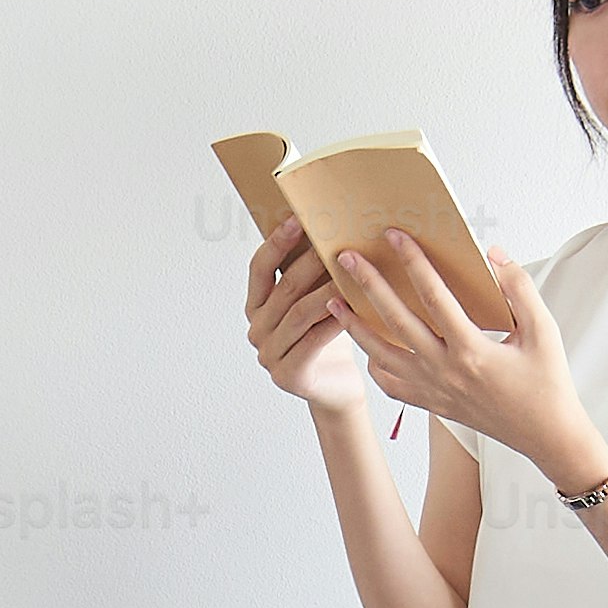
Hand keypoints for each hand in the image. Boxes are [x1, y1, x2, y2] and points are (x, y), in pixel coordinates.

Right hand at [243, 215, 372, 411]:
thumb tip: (328, 229)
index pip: (259, 268)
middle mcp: (257, 331)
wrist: (336, 389)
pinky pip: (314, 340)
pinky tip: (352, 305)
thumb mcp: (313, 304)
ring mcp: (269, 355)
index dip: (277, 242)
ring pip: (301, 313)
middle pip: (285, 289)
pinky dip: (334, 320)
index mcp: (255, 309)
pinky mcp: (288, 374)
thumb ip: (309, 277)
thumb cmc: (327, 339)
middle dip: (310, 262)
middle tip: (335, 241)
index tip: (297, 219)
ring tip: (350, 270)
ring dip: (327, 288)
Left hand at [334, 230, 594, 476]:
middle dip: (368, 286)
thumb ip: (519, 289)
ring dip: (355, 326)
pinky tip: (366, 345)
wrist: (546, 436)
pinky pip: (390, 384)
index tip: (395, 236)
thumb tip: (493, 254)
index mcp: (472, 351)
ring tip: (334, 301)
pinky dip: (373, 363)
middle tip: (347, 258)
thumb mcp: (544, 332)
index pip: (434, 297)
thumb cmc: (547, 382)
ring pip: (381, 355)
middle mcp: (445, 372)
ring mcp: (433, 391)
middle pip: (395, 321)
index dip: (414, 262)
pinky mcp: (431, 404)